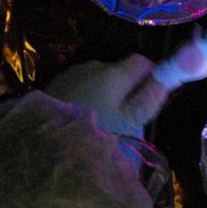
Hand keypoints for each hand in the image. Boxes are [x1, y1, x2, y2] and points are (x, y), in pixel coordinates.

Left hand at [44, 54, 168, 138]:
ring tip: (100, 122)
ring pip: (98, 80)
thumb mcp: (130, 124)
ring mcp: (71, 75)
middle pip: (119, 70)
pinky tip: (80, 120)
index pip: (142, 62)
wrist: (42, 146)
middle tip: (124, 119)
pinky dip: (85, 99)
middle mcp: (92, 67)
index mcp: (114, 73)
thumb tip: (164, 80)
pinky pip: (79, 87)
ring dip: (104, 95)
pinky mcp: (54, 87)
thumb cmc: (95, 135)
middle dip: (126, 89)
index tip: (149, 98)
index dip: (151, 77)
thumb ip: (148, 99)